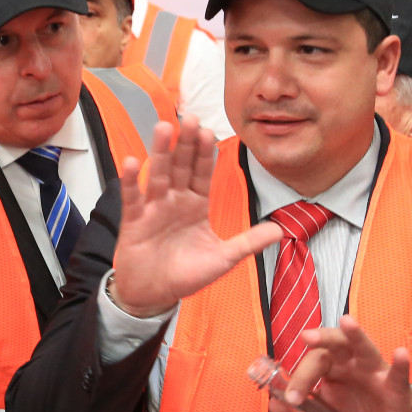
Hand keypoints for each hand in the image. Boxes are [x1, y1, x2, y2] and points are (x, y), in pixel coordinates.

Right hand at [108, 116, 281, 318]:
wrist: (155, 294)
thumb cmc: (186, 275)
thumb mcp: (223, 258)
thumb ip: (249, 242)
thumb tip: (281, 231)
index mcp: (196, 204)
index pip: (202, 172)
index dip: (205, 153)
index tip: (210, 131)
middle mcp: (175, 200)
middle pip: (181, 166)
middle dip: (185, 142)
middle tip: (190, 117)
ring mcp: (154, 208)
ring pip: (158, 174)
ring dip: (161, 152)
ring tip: (164, 128)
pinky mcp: (134, 221)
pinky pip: (133, 198)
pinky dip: (131, 181)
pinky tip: (131, 162)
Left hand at [275, 317, 411, 411]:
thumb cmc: (357, 409)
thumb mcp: (327, 410)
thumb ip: (302, 406)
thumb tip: (274, 405)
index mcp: (334, 366)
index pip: (314, 361)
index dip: (300, 377)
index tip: (291, 398)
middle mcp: (353, 362)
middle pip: (336, 345)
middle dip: (322, 340)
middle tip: (306, 337)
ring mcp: (376, 372)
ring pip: (366, 348)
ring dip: (357, 335)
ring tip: (348, 322)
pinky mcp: (397, 387)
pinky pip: (398, 374)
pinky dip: (401, 364)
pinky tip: (400, 353)